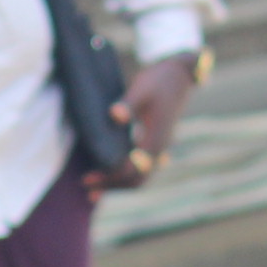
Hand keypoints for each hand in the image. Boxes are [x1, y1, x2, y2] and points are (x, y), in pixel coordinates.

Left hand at [83, 55, 199, 197]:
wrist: (179, 76)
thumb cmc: (159, 80)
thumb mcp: (141, 88)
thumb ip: (128, 103)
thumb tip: (115, 115)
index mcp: (155, 140)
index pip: (131, 170)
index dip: (109, 177)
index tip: (87, 178)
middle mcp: (159, 149)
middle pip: (137, 181)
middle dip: (112, 187)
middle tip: (88, 190)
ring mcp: (159, 148)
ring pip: (141, 177)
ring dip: (119, 185)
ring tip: (96, 189)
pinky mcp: (156, 144)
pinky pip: (142, 168)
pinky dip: (126, 175)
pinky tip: (111, 173)